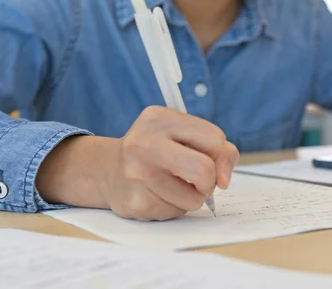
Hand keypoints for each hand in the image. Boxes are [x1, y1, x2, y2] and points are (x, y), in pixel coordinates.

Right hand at [37, 106, 238, 220]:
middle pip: (204, 170)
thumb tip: (224, 179)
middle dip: (210, 181)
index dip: (220, 155)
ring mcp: (136, 174)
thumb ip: (218, 149)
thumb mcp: (184, 134)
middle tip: (199, 181)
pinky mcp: (136, 203)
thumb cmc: (157, 150)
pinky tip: (158, 195)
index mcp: (159, 119)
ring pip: (194, 199)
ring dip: (192, 197)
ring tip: (173, 186)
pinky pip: (176, 213)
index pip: (214, 139)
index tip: (210, 160)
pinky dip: (175, 207)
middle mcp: (143, 143)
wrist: (107, 170)